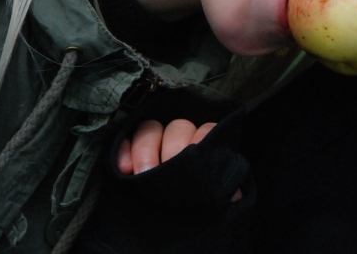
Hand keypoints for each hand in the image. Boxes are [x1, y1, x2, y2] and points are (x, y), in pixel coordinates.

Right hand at [117, 119, 242, 200]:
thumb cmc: (192, 206)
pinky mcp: (128, 150)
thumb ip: (222, 191)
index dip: (201, 139)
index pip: (208, 129)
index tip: (194, 158)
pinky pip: (125, 139)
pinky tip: (122, 168)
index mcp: (204, 147)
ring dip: (146, 149)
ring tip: (142, 175)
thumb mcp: (210, 199)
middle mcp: (181, 140)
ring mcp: (154, 143)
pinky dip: (123, 150)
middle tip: (165, 171)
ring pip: (151, 127)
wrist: (164, 230)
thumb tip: (233, 194)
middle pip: (178, 127)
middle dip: (172, 148)